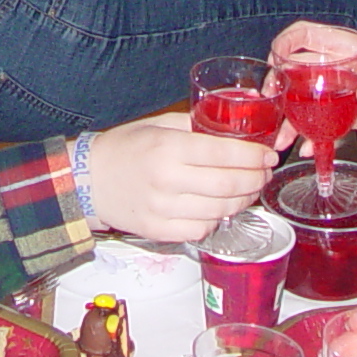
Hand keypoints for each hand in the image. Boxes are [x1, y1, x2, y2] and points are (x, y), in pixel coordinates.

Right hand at [83, 114, 278, 240]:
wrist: (89, 181)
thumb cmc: (124, 148)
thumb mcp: (158, 124)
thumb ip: (195, 125)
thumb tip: (234, 126)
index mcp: (168, 148)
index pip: (224, 153)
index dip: (253, 156)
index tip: (268, 155)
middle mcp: (167, 181)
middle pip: (228, 186)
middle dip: (255, 180)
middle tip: (264, 173)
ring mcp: (163, 210)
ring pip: (220, 211)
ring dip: (242, 201)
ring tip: (249, 190)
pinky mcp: (159, 231)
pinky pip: (201, 230)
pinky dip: (217, 219)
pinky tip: (220, 207)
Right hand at [269, 20, 356, 140]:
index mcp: (352, 50)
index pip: (309, 35)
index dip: (286, 42)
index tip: (273, 61)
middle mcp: (342, 69)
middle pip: (297, 69)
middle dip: (279, 84)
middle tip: (271, 104)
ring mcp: (343, 93)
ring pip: (306, 99)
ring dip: (290, 117)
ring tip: (281, 138)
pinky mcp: (350, 116)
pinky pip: (324, 124)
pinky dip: (313, 137)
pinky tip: (308, 150)